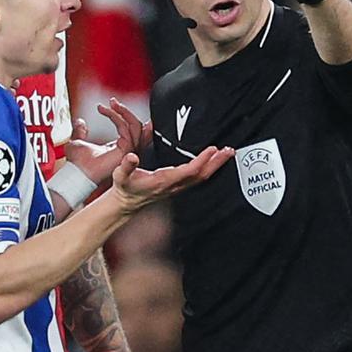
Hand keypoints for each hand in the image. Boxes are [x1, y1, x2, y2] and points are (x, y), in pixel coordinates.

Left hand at [65, 99, 153, 184]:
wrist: (76, 174)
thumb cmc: (77, 165)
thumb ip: (80, 132)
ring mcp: (127, 152)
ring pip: (135, 126)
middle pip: (137, 126)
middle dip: (127, 111)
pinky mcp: (125, 151)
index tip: (110, 105)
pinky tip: (107, 112)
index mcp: (118, 149)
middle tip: (113, 102)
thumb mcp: (77, 142)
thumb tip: (80, 122)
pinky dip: (116, 117)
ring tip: (113, 104)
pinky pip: (126, 129)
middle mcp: (125, 150)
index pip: (130, 129)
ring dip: (124, 112)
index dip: (122, 115)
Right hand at [111, 145, 234, 214]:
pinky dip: (208, 168)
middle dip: (216, 163)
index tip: (212, 149)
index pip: (188, 171)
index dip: (201, 161)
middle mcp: (173, 185)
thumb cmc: (125, 188)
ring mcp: (177, 186)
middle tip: (229, 151)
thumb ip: (126, 166)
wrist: (126, 202)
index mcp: (163, 181)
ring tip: (226, 153)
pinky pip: (197, 177)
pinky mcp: (177, 185)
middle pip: (201, 175)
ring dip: (215, 165)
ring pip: (201, 177)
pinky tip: (213, 161)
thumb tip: (132, 158)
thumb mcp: (121, 176)